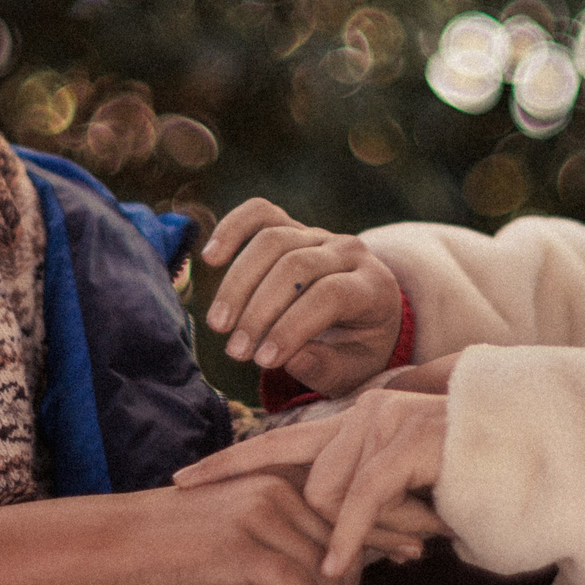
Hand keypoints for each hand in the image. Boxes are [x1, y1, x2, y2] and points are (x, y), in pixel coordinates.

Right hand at [106, 476, 424, 584]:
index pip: (347, 500)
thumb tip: (318, 559)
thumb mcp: (233, 523)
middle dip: (362, 582)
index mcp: (278, 475)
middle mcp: (277, 487)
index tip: (414, 549)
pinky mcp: (246, 548)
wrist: (117, 541)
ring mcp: (263, 514)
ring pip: (328, 571)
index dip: (386, 525)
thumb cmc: (171, 541)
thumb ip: (277, 531)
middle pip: (344, 539)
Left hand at [177, 391, 449, 578]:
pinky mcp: (404, 443)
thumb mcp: (402, 496)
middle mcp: (361, 413)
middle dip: (334, 531)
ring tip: (424, 526)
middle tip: (392, 545)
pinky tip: (340, 568)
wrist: (530, 453)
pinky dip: (349, 540)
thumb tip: (327, 549)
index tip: (179, 483)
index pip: (275, 442)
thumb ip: (360, 506)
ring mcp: (383, 422)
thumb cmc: (468, 481)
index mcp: (353, 422)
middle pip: (308, 487)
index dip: (227, 464)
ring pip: (332, 498)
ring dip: (371, 532)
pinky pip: (358, 503)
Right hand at [202, 199, 404, 397]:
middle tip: (236, 351)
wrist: (365, 318)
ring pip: (273, 240)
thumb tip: (291, 358)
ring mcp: (320, 235)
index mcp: (374, 287)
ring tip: (219, 325)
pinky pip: (261, 214)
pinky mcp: (293, 227)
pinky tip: (210, 258)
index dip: (293, 327)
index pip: (331, 295)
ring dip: (238, 284)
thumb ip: (326, 366)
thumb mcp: (353, 370)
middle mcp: (350, 252)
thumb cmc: (357, 348)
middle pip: (297, 265)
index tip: (263, 361)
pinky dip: (233, 228)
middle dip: (260, 310)